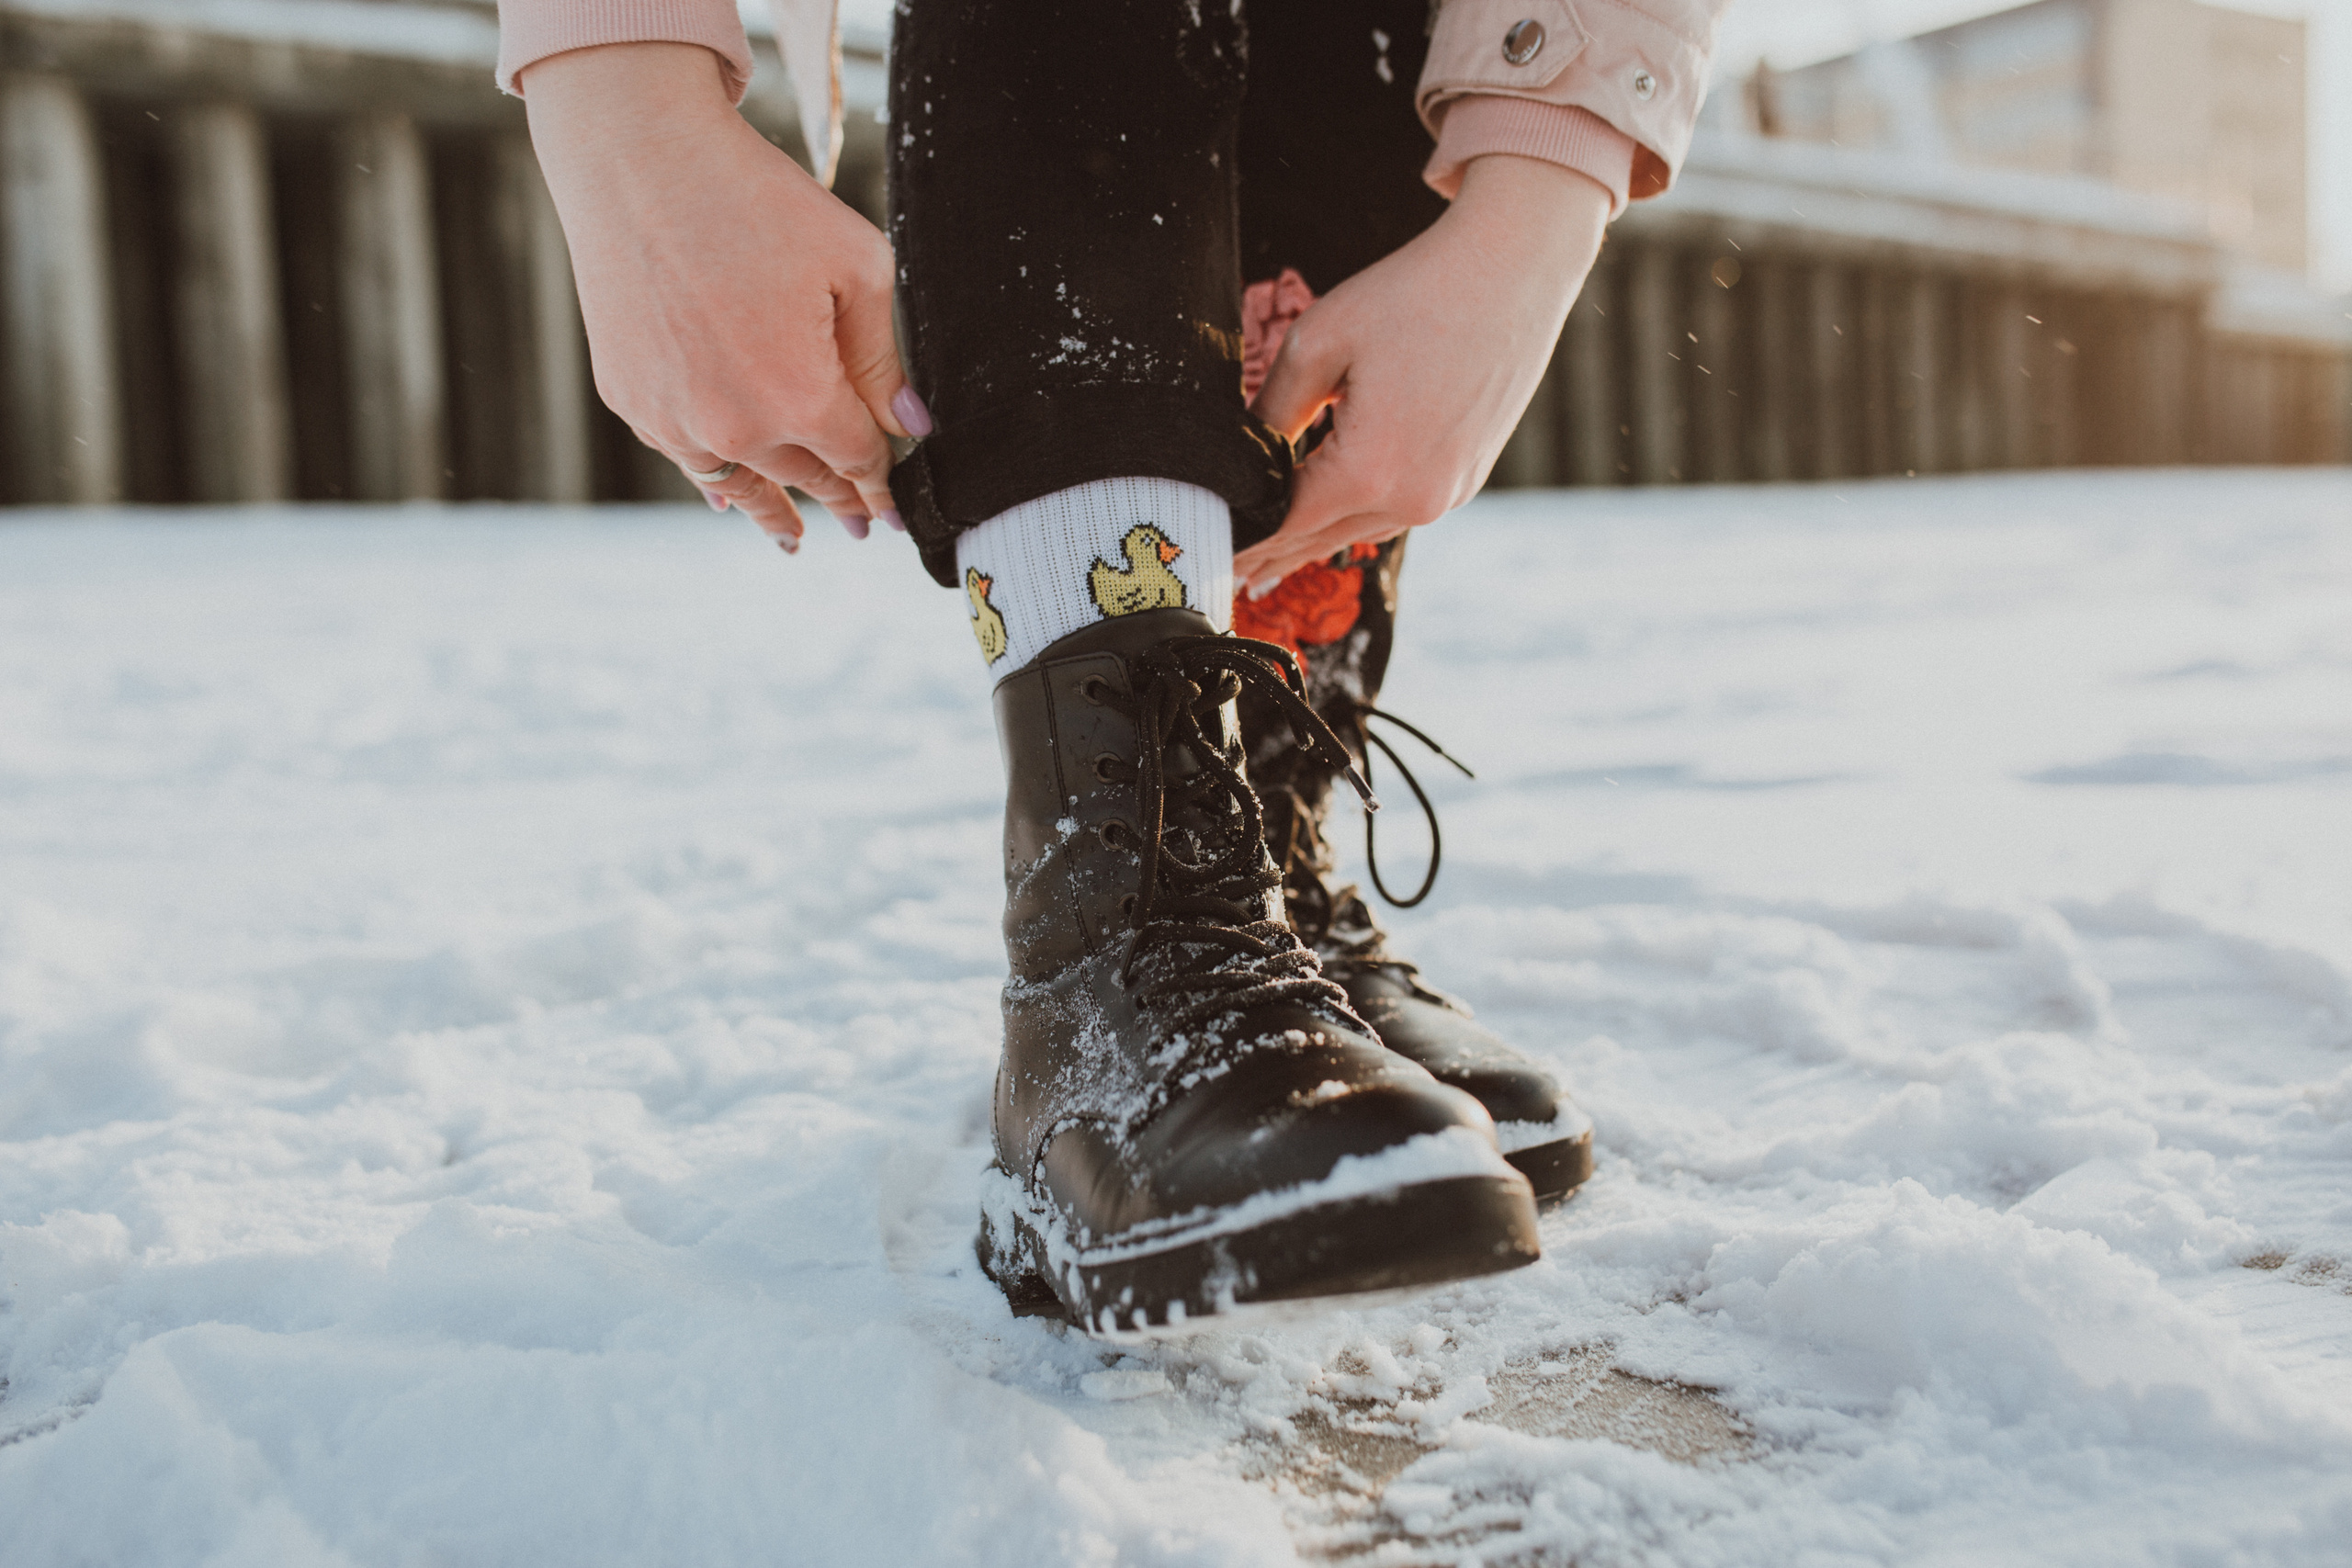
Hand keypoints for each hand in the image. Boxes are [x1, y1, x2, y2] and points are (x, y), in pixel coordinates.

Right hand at [521, 42, 924, 548]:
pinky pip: (684, 455)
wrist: (636, 158)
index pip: (858, 460)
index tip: (897, 516)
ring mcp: (674, 418)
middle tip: (863, 526)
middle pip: (804, 476)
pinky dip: (713, 475)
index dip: (883, 487)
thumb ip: (882, 357)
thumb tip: (909, 426)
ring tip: (794, 537)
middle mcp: (734, 425)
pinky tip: (727, 492)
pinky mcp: (630, 398)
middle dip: (839, 501)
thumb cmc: (755, 199)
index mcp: (800, 398)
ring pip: (741, 481)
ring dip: (772, 510)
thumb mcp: (855, 266)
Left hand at [1234, 155, 1609, 591]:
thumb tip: (1242, 454)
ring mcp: (1446, 494)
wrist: (1512, 271)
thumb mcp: (1317, 343)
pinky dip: (1360, 518)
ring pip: (1361, 530)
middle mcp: (1412, 498)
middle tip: (1229, 576)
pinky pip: (1398, 511)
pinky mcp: (1467, 479)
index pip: (1284, 523)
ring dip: (1316, 542)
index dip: (1243, 539)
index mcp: (1368, 471)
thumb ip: (1271, 410)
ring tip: (1273, 562)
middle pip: (1321, 539)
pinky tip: (1338, 520)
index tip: (1211, 551)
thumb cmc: (1412, 294)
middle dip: (1272, 554)